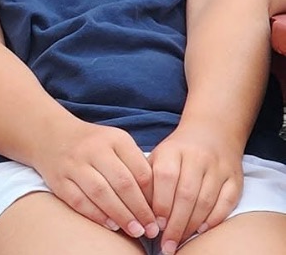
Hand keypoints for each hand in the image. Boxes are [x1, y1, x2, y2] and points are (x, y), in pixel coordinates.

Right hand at [31, 120, 157, 239]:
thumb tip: (154, 203)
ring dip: (121, 215)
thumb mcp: (116, 143)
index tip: (160, 215)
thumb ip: (135, 166)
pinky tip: (111, 225)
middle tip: (151, 229)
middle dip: (139, 210)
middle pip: (122, 183)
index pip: (141, 170)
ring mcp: (73, 163)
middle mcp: (93, 149)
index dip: (152, 196)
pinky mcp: (58, 178)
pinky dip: (96, 214)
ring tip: (135, 231)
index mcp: (115, 139)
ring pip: (101, 193)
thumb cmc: (93, 144)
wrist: (50, 135)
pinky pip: (79, 200)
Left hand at [147, 124, 242, 254]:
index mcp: (173, 150)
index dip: (159, 203)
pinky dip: (214, 218)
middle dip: (175, 223)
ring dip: (192, 225)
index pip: (165, 177)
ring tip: (180, 240)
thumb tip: (138, 211)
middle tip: (166, 244)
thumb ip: (149, 180)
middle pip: (186, 194)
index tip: (153, 225)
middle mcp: (197, 157)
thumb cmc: (177, 152)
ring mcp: (218, 167)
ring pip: (206, 200)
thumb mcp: (158, 156)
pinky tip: (201, 230)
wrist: (212, 132)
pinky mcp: (236, 177)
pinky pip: (227, 202)